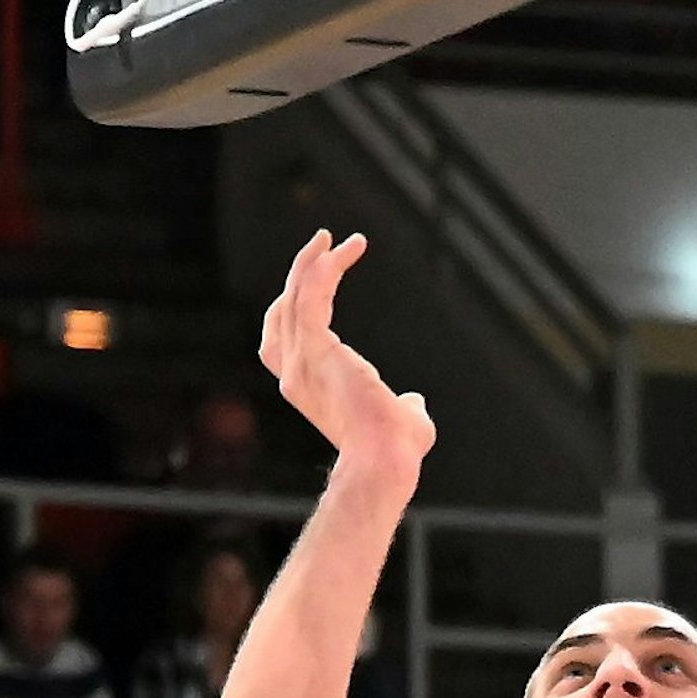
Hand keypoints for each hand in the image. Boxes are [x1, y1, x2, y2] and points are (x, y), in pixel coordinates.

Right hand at [259, 231, 435, 478]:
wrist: (387, 459)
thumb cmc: (396, 448)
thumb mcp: (402, 419)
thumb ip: (404, 405)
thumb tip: (413, 401)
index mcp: (308, 386)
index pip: (288, 337)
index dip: (299, 304)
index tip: (321, 275)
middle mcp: (295, 372)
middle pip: (283, 311)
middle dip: (300, 275)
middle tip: (323, 244)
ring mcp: (301, 362)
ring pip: (293, 299)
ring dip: (310, 264)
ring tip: (330, 238)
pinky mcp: (317, 350)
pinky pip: (309, 299)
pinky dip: (319, 271)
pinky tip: (336, 250)